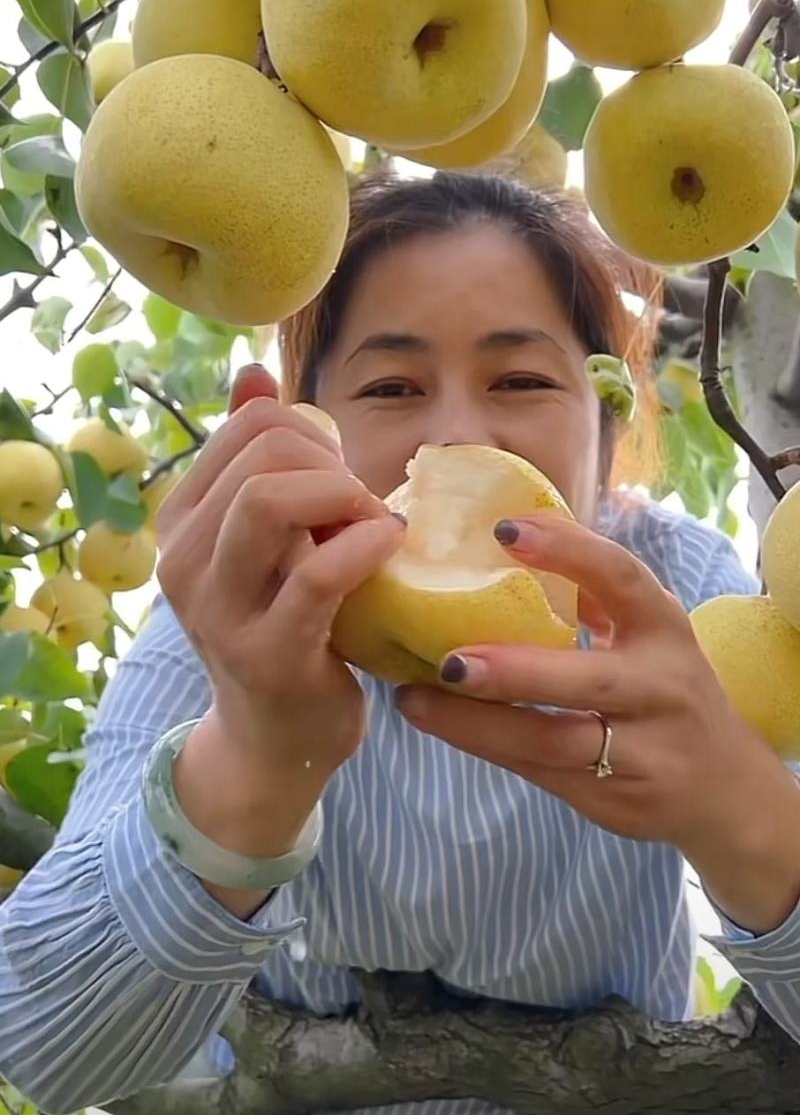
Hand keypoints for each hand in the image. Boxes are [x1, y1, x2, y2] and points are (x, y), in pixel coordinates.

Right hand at [156, 363, 405, 787]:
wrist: (275, 740)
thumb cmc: (283, 625)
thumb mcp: (263, 540)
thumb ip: (256, 462)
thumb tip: (251, 373)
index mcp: (182, 521)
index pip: (250, 424)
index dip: (313, 433)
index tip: (338, 476)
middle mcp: (182, 560)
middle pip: (265, 455)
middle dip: (334, 466)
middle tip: (362, 508)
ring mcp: (218, 610)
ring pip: (271, 499)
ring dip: (344, 500)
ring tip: (372, 527)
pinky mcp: (267, 654)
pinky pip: (317, 574)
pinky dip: (366, 545)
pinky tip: (390, 547)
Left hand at [394, 513, 780, 851]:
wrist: (724, 789)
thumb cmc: (664, 688)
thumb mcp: (647, 634)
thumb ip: (594, 598)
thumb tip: (504, 543)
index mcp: (664, 628)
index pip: (621, 579)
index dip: (567, 550)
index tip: (504, 530)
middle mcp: (660, 687)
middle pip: (585, 679)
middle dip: (514, 670)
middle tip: (446, 658)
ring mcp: (641, 751)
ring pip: (552, 740)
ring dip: (477, 722)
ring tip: (415, 700)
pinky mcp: (613, 799)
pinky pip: (538, 772)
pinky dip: (486, 747)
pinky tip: (441, 725)